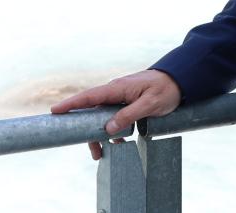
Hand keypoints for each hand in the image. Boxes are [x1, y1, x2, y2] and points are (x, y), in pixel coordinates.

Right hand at [50, 70, 182, 159]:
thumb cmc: (165, 89)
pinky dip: (112, 133)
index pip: (89, 96)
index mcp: (118, 88)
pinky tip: (118, 145)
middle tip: (90, 150)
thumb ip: (129, 115)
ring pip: (102, 118)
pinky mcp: (126, 104)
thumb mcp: (149, 104)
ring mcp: (119, 98)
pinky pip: (113, 119)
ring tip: (102, 154)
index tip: (55, 111)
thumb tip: (108, 129)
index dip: (71, 104)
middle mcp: (115, 92)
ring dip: (100, 136)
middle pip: (92, 111)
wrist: (180, 81)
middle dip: (86, 130)